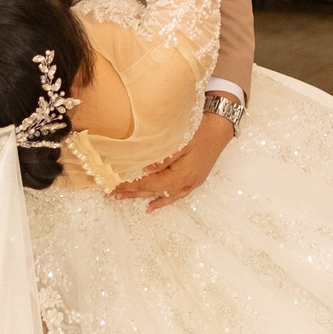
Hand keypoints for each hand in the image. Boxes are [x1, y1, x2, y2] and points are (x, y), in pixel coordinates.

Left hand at [110, 112, 230, 212]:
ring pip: (161, 195)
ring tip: (125, 198)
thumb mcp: (179, 141)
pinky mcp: (193, 180)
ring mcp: (190, 184)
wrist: (220, 127)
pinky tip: (152, 205)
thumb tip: (145, 169)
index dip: (130, 186)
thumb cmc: (200, 131)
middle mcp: (184, 184)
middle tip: (112, 194)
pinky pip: (174, 196)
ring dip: (143, 196)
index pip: (148, 184)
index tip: (114, 186)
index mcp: (179, 177)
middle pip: (152, 191)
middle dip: (132, 192)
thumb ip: (162, 157)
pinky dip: (162, 201)